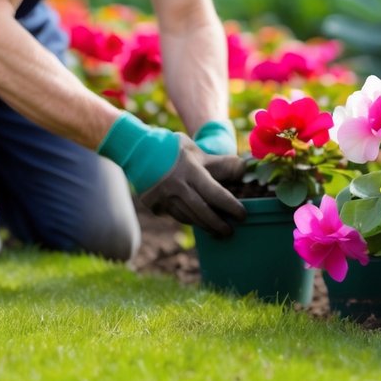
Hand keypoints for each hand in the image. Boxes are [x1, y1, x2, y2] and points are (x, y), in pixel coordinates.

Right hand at [97, 112, 244, 234]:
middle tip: (231, 231)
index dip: (231, 206)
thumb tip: (244, 170)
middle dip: (219, 224)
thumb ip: (220, 163)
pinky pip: (176, 216)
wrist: (136, 150)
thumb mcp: (196, 151)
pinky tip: (199, 222)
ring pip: (189, 217)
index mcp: (190, 170)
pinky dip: (189, 220)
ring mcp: (163, 197)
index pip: (215, 193)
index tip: (243, 215)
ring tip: (218, 231)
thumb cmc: (172, 148)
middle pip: (202, 212)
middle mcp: (176, 186)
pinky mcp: (154, 204)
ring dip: (205, 226)